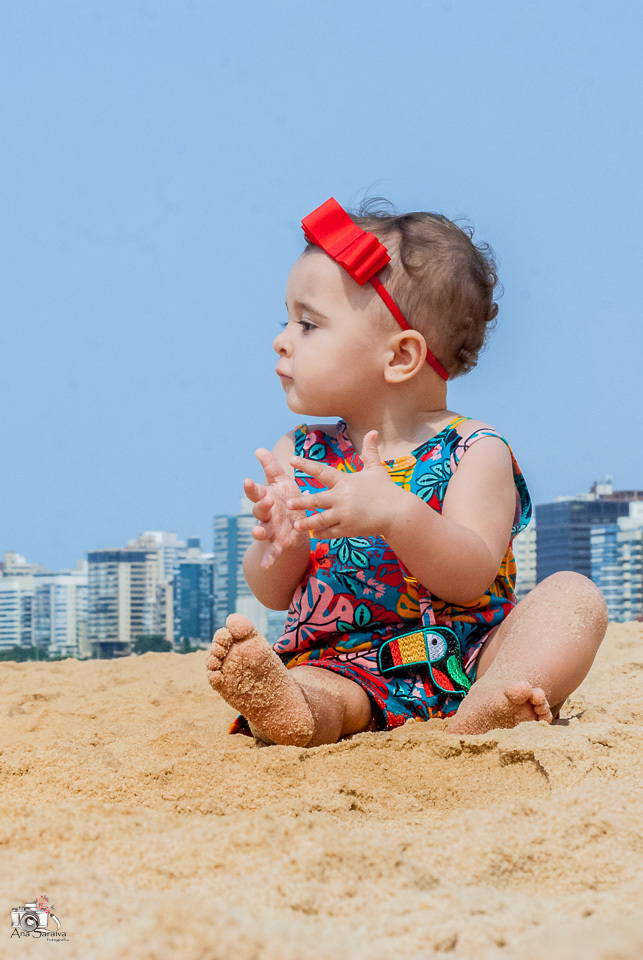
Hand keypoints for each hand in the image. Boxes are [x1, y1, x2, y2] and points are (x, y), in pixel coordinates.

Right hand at [244, 448, 309, 568]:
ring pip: (262, 530)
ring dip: (259, 531)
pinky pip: (272, 551)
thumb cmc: (288, 500)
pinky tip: (266, 566)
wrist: (297, 524)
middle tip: (266, 501)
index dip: (252, 488)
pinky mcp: (279, 543)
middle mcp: (266, 514)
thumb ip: (271, 467)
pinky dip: (268, 559)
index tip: (248, 481)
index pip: (257, 492)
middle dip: (261, 506)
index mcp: (267, 498)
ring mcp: (271, 529)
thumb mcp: (281, 482)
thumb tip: (258, 449)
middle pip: (259, 510)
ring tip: (257, 532)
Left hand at [287, 431, 398, 538]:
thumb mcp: (377, 469)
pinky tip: (315, 534)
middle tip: (288, 503)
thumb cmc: (387, 490)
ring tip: (297, 524)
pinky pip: (331, 532)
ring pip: (320, 519)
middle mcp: (342, 497)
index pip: (321, 471)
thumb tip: (372, 431)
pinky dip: (322, 534)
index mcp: (345, 481)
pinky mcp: (349, 529)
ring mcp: (344, 514)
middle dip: (301, 502)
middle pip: (316, 500)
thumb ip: (370, 451)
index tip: (291, 460)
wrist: (399, 513)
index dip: (306, 465)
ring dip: (307, 522)